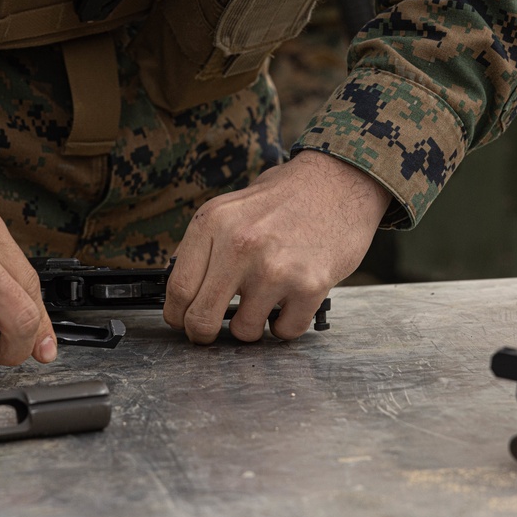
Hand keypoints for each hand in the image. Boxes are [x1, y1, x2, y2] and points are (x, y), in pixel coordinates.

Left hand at [163, 150, 391, 343]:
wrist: (340, 182)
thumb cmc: (285, 198)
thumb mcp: (230, 208)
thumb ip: (205, 247)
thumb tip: (181, 291)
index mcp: (212, 223)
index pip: (178, 288)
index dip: (176, 315)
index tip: (182, 321)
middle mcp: (239, 245)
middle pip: (201, 318)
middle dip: (202, 334)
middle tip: (210, 334)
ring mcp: (275, 268)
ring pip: (244, 332)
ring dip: (251, 327)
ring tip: (262, 305)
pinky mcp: (309, 285)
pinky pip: (285, 331)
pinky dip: (285, 326)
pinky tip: (289, 304)